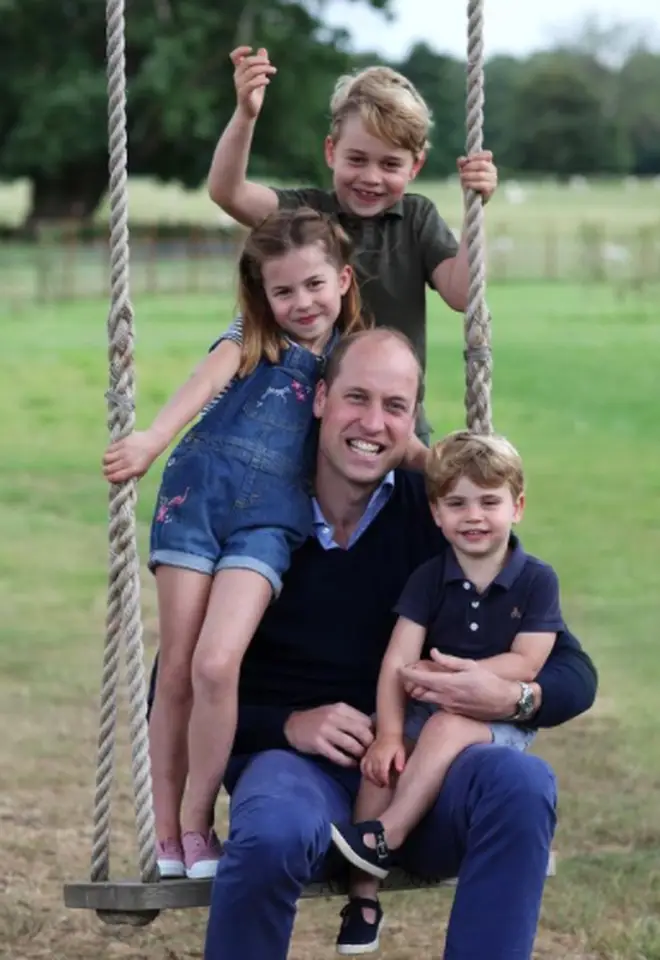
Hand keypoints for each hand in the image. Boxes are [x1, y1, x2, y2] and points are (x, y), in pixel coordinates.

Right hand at [102, 430, 162, 481]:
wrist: (152, 442)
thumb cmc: (146, 459)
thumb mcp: (142, 471)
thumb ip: (131, 477)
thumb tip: (117, 481)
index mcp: (133, 470)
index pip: (115, 477)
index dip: (109, 478)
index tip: (108, 477)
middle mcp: (128, 461)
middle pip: (108, 469)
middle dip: (105, 471)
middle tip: (107, 469)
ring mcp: (124, 451)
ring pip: (106, 459)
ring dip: (105, 461)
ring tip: (108, 461)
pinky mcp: (121, 442)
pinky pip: (108, 449)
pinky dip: (108, 452)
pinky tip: (111, 453)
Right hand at [230, 45, 276, 119]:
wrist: (249, 112)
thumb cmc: (254, 94)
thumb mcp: (259, 76)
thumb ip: (260, 64)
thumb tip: (262, 49)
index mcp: (239, 71)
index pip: (234, 56)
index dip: (240, 50)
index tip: (251, 50)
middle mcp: (237, 76)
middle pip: (247, 62)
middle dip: (260, 60)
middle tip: (269, 64)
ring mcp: (240, 85)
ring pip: (251, 72)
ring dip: (264, 69)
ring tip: (273, 70)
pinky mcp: (244, 94)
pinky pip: (252, 84)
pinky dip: (261, 80)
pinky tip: (268, 81)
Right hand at [284, 703, 373, 766]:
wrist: (293, 725)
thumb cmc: (319, 720)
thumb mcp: (335, 713)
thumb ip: (351, 719)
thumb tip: (374, 729)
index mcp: (341, 708)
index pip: (366, 721)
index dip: (373, 733)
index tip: (375, 743)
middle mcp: (334, 717)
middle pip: (362, 732)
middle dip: (369, 745)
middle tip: (371, 753)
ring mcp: (325, 730)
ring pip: (351, 745)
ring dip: (359, 755)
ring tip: (362, 760)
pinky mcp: (318, 743)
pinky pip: (338, 756)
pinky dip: (348, 762)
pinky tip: (351, 764)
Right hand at [360, 735, 405, 787]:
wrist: (387, 733)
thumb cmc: (395, 744)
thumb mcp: (401, 752)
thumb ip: (400, 761)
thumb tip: (400, 770)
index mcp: (383, 757)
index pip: (382, 772)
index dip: (384, 780)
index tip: (388, 784)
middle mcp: (374, 757)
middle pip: (374, 773)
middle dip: (378, 781)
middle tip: (383, 785)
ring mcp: (369, 756)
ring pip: (366, 770)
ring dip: (371, 778)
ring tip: (377, 783)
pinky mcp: (366, 755)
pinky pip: (362, 765)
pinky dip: (364, 772)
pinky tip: (369, 776)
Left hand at [400, 650, 519, 720]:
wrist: (504, 702)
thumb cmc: (488, 681)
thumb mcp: (470, 665)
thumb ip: (449, 661)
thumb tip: (433, 653)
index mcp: (448, 683)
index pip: (420, 679)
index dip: (407, 674)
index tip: (399, 668)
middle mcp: (445, 697)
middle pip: (418, 692)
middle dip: (410, 684)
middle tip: (406, 674)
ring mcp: (448, 707)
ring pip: (426, 699)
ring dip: (419, 691)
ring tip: (418, 681)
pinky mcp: (452, 712)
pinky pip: (436, 704)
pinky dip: (431, 696)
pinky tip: (435, 689)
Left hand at [458, 150, 497, 202]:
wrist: (473, 199)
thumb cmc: (470, 182)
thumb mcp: (465, 171)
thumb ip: (462, 164)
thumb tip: (461, 160)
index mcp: (488, 163)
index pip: (488, 154)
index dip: (477, 156)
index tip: (467, 160)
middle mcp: (493, 170)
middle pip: (482, 164)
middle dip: (470, 167)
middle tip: (461, 171)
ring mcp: (493, 180)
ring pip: (481, 175)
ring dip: (469, 176)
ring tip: (462, 178)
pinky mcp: (491, 189)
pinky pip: (482, 185)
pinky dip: (472, 184)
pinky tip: (466, 185)